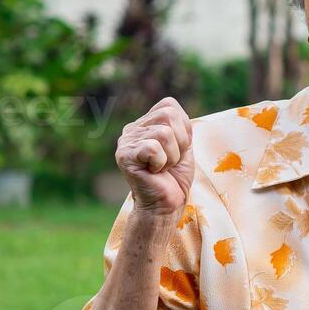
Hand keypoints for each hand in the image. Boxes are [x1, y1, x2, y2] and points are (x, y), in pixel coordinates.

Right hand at [115, 97, 194, 215]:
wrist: (165, 204)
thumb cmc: (175, 177)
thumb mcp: (184, 145)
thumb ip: (180, 125)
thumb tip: (174, 108)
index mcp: (145, 124)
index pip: (169, 105)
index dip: (183, 127)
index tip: (178, 148)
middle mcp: (132, 129)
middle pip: (168, 115)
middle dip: (180, 141)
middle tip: (170, 160)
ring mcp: (126, 142)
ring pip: (164, 132)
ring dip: (172, 155)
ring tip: (162, 167)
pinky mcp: (124, 156)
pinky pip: (154, 148)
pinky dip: (162, 162)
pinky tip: (154, 172)